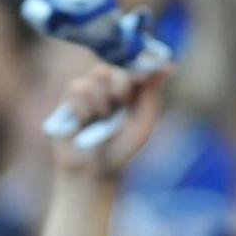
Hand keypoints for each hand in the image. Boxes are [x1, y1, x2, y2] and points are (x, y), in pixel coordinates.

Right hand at [52, 65, 170, 176]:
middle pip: (114, 66)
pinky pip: (76, 88)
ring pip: (95, 74)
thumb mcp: (143, 123)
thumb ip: (152, 94)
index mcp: (130, 90)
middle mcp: (107, 86)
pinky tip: (83, 122)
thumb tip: (169, 66)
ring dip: (101, 101)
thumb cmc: (121, 149)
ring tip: (100, 119)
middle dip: (120, 87)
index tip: (138, 85)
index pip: (133, 65)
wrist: (92, 170)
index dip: (136, 71)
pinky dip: (83, 107)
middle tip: (119, 107)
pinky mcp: (66, 99)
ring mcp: (87, 91)